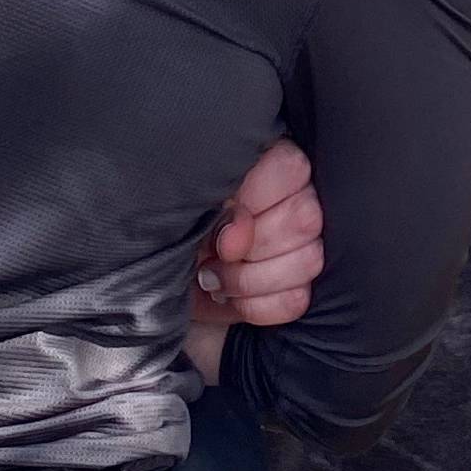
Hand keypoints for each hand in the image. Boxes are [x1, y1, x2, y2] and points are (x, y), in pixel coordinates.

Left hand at [185, 136, 321, 375]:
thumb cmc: (177, 228)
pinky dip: (255, 306)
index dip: (256, 199)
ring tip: (214, 277)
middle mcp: (299, 198)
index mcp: (270, 164)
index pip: (291, 170)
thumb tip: (236, 238)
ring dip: (248, 279)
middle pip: (303, 221)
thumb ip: (214, 211)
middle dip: (251, 247)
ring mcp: (307, 245)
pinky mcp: (301, 288)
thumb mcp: (187, 211)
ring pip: (307, 261)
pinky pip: (295, 300)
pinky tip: (232, 297)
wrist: (163, 275)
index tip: (223, 216)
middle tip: (215, 252)